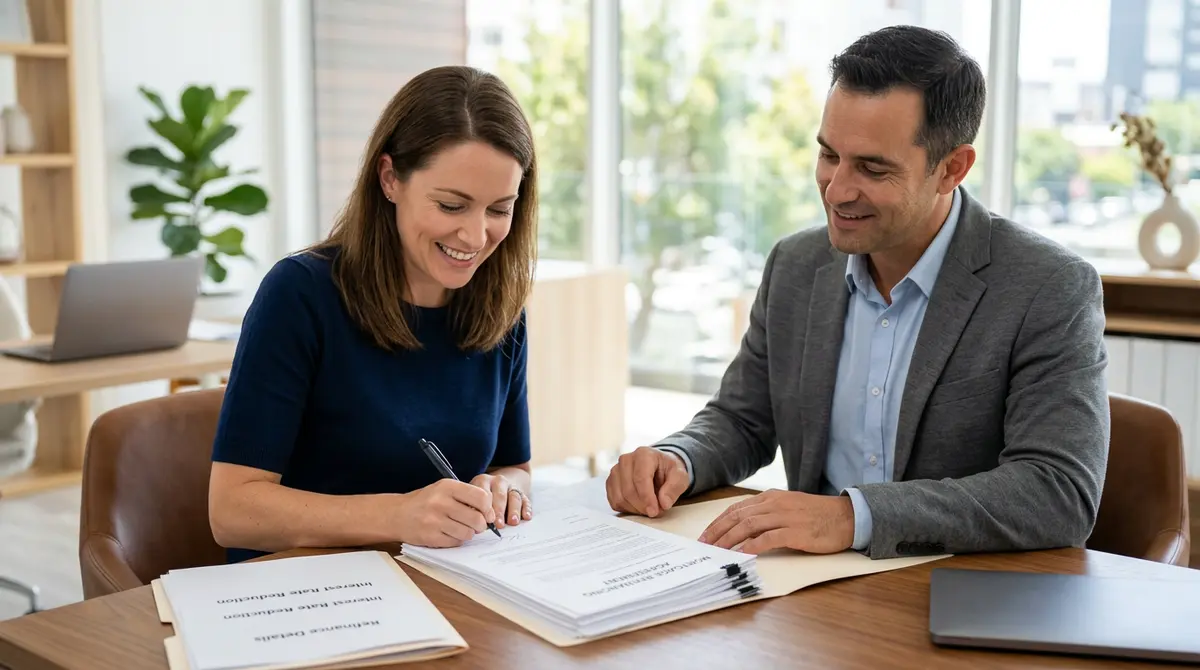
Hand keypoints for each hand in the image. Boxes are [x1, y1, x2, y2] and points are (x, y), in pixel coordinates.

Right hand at [395, 479, 496, 547]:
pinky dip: (457, 540)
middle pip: (477, 519)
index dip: (488, 509)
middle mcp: (440, 502)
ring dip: (469, 533)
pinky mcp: (430, 537)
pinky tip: (449, 533)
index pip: (481, 497)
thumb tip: (491, 513)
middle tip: (477, 525)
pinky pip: (455, 542)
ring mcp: (434, 521)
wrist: (397, 514)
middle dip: (481, 525)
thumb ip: (467, 497)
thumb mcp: (444, 489)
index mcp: (447, 487)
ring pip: (468, 533)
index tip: (488, 514)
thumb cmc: (426, 501)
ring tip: (461, 528)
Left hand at [469, 472, 531, 527]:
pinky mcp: (522, 493)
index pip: (484, 492)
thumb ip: (472, 507)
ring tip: (513, 522)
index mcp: (483, 480)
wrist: (501, 482)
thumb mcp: (473, 495)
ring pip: (514, 497)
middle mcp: (498, 481)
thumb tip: (471, 523)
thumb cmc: (482, 495)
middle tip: (498, 524)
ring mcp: (511, 487)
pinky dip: (526, 509)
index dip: (484, 507)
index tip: (484, 520)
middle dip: (499, 511)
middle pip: (500, 495)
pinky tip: (526, 516)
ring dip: (514, 510)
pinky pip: (525, 500)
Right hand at [605, 446, 689, 516]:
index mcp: (644, 454)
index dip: (647, 498)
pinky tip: (638, 506)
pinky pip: (614, 501)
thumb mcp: (680, 477)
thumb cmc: (668, 471)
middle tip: (655, 511)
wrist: (658, 467)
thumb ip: (674, 488)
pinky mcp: (610, 482)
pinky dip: (627, 508)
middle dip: (643, 506)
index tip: (654, 511)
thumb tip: (664, 503)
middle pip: (629, 490)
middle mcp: (626, 460)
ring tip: (649, 507)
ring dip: (635, 509)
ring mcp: (615, 471)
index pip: (640, 478)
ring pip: (620, 497)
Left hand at [698, 490, 854, 554]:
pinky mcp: (796, 532)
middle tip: (704, 544)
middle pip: (738, 516)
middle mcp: (775, 504)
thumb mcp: (789, 508)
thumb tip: (744, 530)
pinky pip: (768, 538)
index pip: (737, 508)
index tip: (706, 534)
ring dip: (729, 539)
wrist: (847, 518)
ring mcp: (785, 517)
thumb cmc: (818, 515)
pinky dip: (752, 546)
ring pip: (748, 526)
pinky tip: (741, 554)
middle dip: (718, 531)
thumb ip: (768, 514)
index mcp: (772, 498)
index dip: (719, 521)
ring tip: (717, 551)